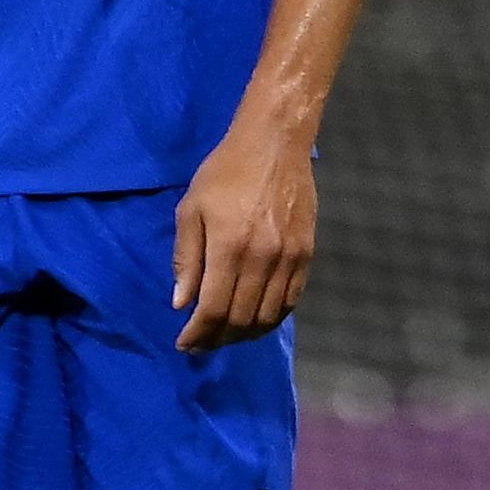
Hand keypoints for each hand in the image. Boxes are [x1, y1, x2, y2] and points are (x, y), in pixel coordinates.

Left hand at [174, 127, 318, 350]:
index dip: (198, 333)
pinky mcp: (307, 254)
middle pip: (241, 318)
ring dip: (246, 334)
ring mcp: (289, 258)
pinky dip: (273, 318)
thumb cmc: (225, 173)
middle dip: (218, 338)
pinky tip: (256, 319)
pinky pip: (292, 300)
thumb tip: (182, 303)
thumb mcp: (191, 209)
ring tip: (227, 334)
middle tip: (202, 342)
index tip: (184, 344)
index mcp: (229, 246)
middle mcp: (263, 258)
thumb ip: (186, 258)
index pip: (213, 308)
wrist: (275, 145)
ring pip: (269, 315)